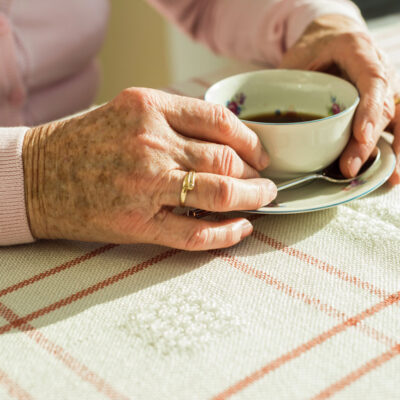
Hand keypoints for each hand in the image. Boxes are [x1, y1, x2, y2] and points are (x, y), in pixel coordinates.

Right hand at [22, 88, 275, 249]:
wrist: (37, 175)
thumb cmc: (83, 143)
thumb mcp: (127, 113)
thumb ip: (174, 122)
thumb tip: (224, 143)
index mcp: (148, 108)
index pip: (219, 121)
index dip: (250, 140)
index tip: (261, 153)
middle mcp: (150, 143)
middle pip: (225, 160)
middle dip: (257, 173)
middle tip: (266, 182)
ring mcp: (145, 184)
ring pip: (219, 193)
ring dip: (252, 199)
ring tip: (263, 201)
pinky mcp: (137, 223)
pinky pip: (195, 232)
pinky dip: (226, 233)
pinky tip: (241, 228)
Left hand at [280, 14, 399, 182]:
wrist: (329, 39)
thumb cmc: (311, 49)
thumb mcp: (295, 58)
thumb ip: (288, 84)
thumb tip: (265, 122)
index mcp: (358, 50)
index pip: (372, 80)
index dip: (369, 110)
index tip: (361, 136)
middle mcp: (378, 69)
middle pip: (384, 107)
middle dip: (367, 142)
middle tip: (349, 167)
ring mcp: (382, 89)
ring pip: (396, 118)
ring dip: (390, 149)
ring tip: (388, 178)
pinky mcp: (378, 106)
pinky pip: (393, 126)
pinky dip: (393, 148)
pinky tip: (392, 174)